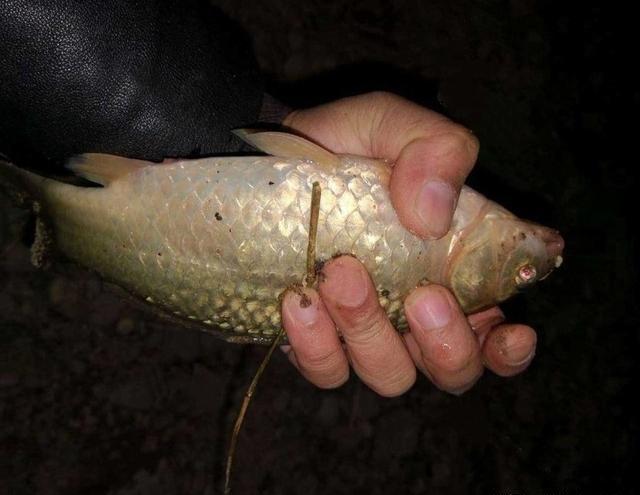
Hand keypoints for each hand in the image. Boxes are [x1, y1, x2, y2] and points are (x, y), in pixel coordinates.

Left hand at [280, 92, 536, 395]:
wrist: (268, 158)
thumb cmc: (346, 144)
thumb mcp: (395, 125)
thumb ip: (436, 149)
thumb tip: (432, 217)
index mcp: (453, 269)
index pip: (497, 332)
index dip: (509, 349)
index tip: (510, 333)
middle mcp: (414, 312)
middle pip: (452, 369)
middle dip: (443, 344)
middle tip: (420, 295)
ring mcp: (364, 331)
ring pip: (389, 374)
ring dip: (371, 333)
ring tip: (340, 274)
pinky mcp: (316, 341)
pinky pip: (326, 369)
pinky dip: (317, 346)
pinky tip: (300, 301)